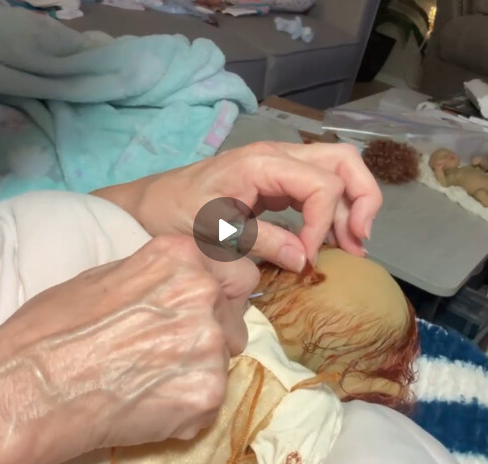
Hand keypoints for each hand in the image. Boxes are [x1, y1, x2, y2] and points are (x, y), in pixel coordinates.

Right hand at [2, 234, 258, 450]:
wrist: (34, 384)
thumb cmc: (54, 326)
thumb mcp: (108, 276)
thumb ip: (159, 279)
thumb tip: (180, 292)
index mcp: (182, 257)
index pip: (238, 273)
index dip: (222, 298)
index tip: (207, 314)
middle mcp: (205, 292)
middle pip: (234, 320)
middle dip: (212, 337)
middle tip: (169, 356)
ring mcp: (210, 342)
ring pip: (224, 363)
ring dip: (197, 374)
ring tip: (149, 384)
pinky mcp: (208, 391)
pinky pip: (210, 402)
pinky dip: (187, 409)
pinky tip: (147, 407)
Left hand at [95, 142, 381, 271]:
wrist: (150, 205)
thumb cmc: (175, 213)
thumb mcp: (215, 231)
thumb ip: (262, 241)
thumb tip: (305, 259)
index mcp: (264, 163)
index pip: (322, 185)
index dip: (324, 223)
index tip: (309, 257)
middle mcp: (279, 157)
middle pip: (344, 161)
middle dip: (362, 200)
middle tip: (358, 241)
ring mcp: (279, 167)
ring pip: (338, 172)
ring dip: (353, 206)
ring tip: (353, 246)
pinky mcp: (276, 183)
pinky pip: (318, 189)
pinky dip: (333, 212)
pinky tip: (332, 240)